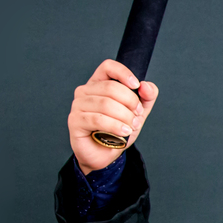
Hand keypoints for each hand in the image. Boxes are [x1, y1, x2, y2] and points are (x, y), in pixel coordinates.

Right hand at [67, 59, 159, 173]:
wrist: (105, 155)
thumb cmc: (118, 130)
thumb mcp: (138, 112)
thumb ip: (147, 97)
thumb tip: (146, 86)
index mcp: (99, 83)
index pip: (108, 67)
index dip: (124, 73)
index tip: (136, 85)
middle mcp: (85, 91)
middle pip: (111, 88)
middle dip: (130, 102)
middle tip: (138, 116)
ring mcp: (78, 105)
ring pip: (106, 104)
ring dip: (125, 117)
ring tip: (131, 127)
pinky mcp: (75, 120)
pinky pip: (98, 119)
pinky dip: (115, 126)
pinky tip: (123, 132)